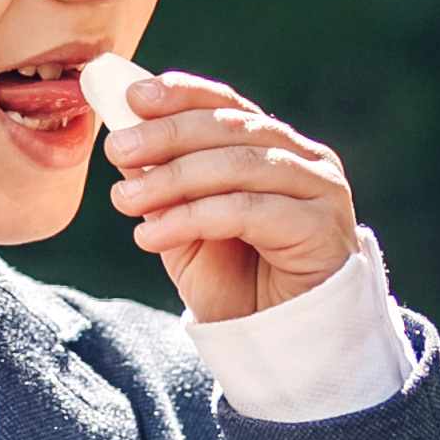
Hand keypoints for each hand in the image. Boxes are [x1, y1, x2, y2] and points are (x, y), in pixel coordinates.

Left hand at [100, 70, 359, 323]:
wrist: (275, 344)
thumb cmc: (236, 283)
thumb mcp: (184, 226)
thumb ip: (163, 185)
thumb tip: (125, 144)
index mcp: (274, 147)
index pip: (226, 105)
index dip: (181, 95)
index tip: (132, 97)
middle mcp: (304, 159)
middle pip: (230, 128)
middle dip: (167, 135)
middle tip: (117, 149)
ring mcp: (320, 190)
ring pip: (238, 165)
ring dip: (173, 179)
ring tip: (125, 200)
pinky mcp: (321, 227)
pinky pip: (248, 210)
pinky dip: (194, 217)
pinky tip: (152, 233)